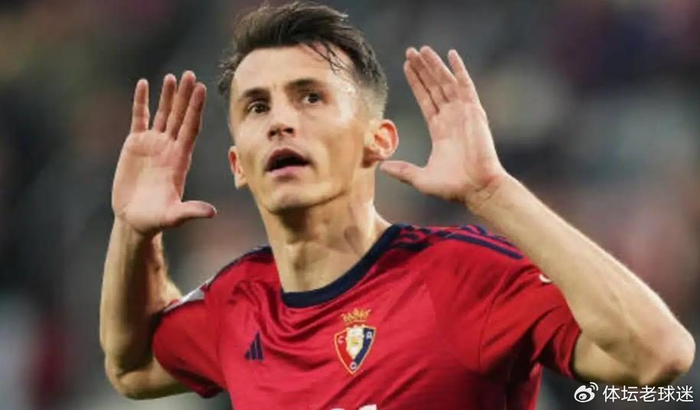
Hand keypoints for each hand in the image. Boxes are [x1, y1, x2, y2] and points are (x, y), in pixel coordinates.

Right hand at [112, 71, 214, 235]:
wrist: (134, 219)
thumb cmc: (156, 220)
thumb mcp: (174, 216)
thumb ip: (191, 211)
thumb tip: (212, 213)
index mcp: (180, 159)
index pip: (191, 128)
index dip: (196, 108)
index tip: (202, 89)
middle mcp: (169, 148)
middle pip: (180, 116)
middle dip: (185, 96)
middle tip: (191, 74)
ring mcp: (153, 144)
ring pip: (163, 114)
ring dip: (167, 96)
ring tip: (173, 77)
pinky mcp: (135, 144)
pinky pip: (139, 118)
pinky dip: (141, 102)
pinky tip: (143, 84)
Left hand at [380, 46, 507, 208]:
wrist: (477, 189)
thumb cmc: (453, 187)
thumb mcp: (421, 178)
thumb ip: (403, 170)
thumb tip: (383, 167)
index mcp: (439, 130)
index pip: (425, 100)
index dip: (416, 83)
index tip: (406, 67)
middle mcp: (451, 118)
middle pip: (433, 87)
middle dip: (422, 69)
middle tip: (410, 51)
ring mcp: (463, 113)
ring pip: (445, 83)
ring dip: (434, 65)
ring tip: (422, 49)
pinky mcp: (474, 112)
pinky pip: (466, 86)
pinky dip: (459, 70)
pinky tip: (451, 54)